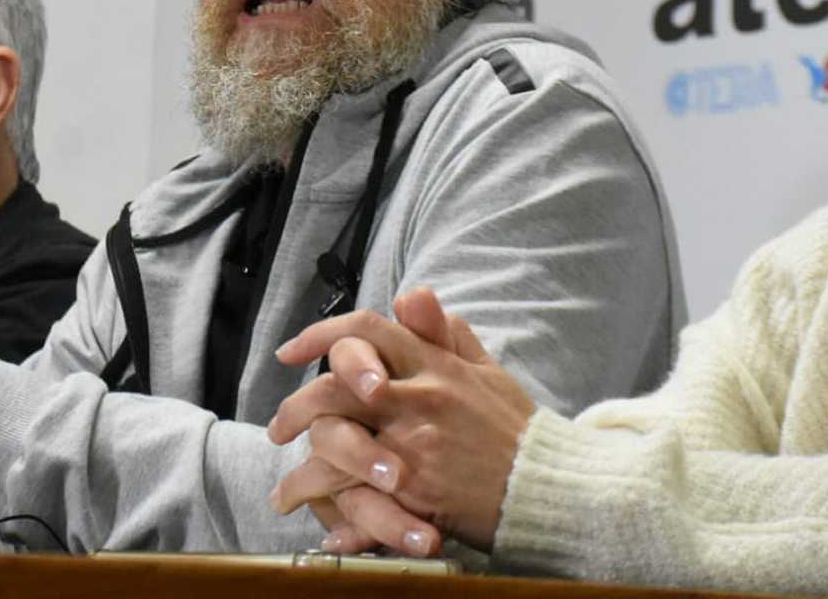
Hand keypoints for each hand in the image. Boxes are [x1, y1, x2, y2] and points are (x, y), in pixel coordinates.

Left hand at [266, 288, 535, 552]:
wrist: (548, 487)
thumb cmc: (515, 429)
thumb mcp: (486, 370)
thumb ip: (446, 333)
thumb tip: (412, 295)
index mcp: (434, 365)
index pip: (367, 330)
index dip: (320, 335)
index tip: (287, 352)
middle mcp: (418, 400)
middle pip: (335, 388)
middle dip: (296, 408)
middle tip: (278, 428)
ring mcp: (414, 448)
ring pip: (335, 447)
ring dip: (302, 474)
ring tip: (286, 491)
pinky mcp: (417, 495)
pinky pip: (361, 503)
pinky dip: (339, 521)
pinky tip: (326, 531)